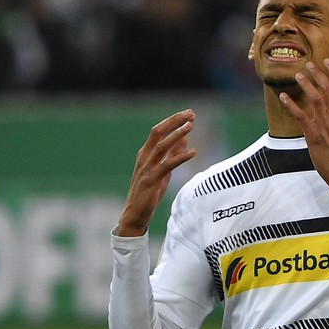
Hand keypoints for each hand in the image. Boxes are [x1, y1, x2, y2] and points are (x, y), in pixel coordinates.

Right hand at [118, 110, 196, 235]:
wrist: (134, 214)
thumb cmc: (149, 192)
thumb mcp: (163, 170)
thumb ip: (172, 154)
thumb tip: (185, 137)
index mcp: (145, 153)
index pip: (158, 130)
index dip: (173, 120)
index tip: (189, 113)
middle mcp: (144, 157)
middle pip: (157, 132)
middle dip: (174, 121)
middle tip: (191, 113)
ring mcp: (147, 168)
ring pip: (161, 146)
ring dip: (177, 134)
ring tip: (191, 126)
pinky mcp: (152, 180)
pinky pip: (168, 165)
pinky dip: (181, 157)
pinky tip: (193, 152)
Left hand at [279, 58, 328, 198]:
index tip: (327, 62)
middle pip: (328, 89)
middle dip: (318, 74)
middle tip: (309, 64)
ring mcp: (325, 126)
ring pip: (316, 98)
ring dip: (306, 84)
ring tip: (297, 75)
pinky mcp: (314, 135)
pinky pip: (301, 116)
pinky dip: (291, 105)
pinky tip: (283, 97)